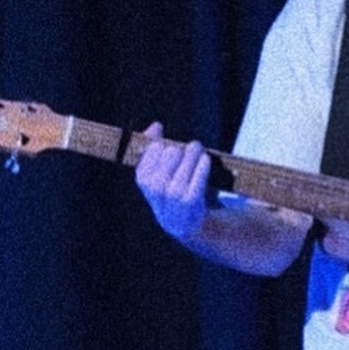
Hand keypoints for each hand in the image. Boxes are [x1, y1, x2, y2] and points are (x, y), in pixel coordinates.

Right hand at [134, 122, 211, 244]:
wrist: (185, 224)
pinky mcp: (191, 201)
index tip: (169, 150)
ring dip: (194, 153)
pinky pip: (199, 173)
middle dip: (179, 150)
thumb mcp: (157, 171)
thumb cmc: (170, 190)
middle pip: (170, 154)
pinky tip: (205, 160)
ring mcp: (173, 196)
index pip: (153, 151)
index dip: (162, 147)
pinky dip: (203, 164)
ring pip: (186, 160)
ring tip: (197, 151)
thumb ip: (154, 146)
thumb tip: (155, 126)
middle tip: (189, 151)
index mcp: (143, 179)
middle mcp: (155, 189)